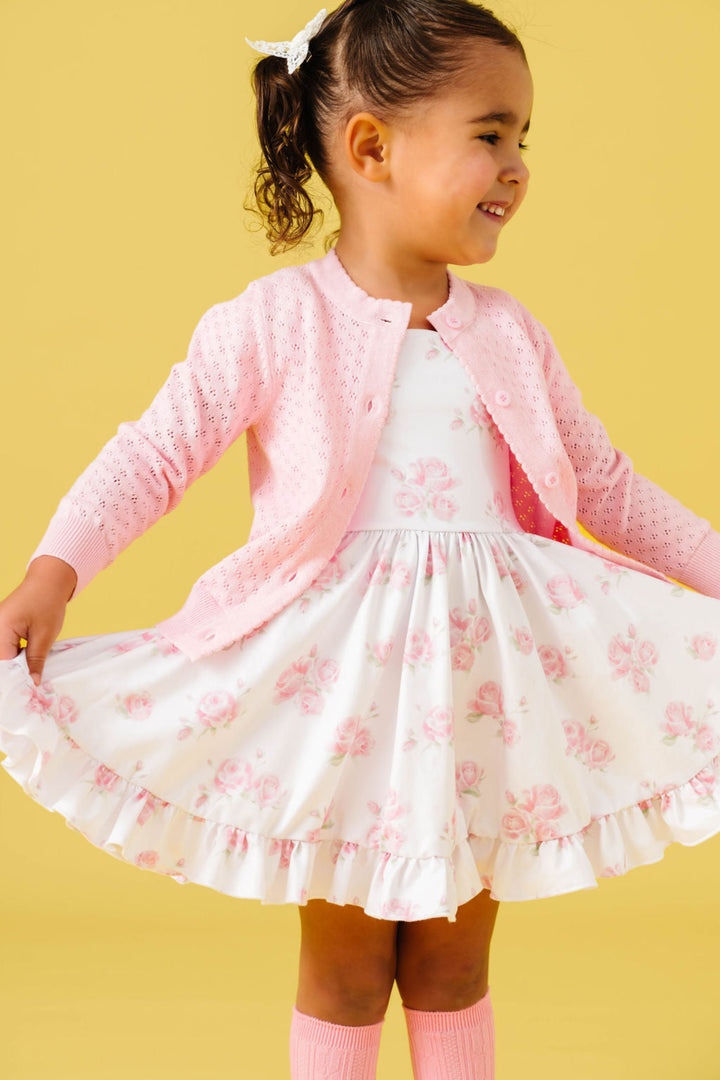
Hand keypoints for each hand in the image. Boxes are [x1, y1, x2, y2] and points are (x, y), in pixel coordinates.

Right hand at [0, 556, 77, 685]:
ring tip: (31, 675)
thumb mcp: (45, 635)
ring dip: (15, 664)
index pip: (4, 665)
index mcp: (0, 630)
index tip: (29, 691)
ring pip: (3, 654)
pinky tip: (26, 661)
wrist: (48, 580)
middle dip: (15, 672)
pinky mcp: (1, 626)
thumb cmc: (48, 603)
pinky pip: (5, 646)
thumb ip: (35, 660)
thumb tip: (32, 683)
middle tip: (31, 686)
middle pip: (2, 660)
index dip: (17, 679)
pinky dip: (15, 654)